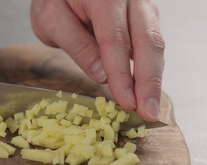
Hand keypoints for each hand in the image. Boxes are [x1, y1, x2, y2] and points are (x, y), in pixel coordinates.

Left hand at [31, 0, 164, 120]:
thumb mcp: (51, 18)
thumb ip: (76, 44)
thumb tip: (102, 75)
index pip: (115, 39)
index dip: (121, 73)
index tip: (126, 101)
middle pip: (148, 40)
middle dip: (149, 81)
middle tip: (148, 112)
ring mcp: (141, 4)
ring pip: (155, 42)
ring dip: (153, 77)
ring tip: (149, 107)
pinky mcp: (144, 15)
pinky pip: (151, 42)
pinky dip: (149, 67)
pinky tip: (145, 89)